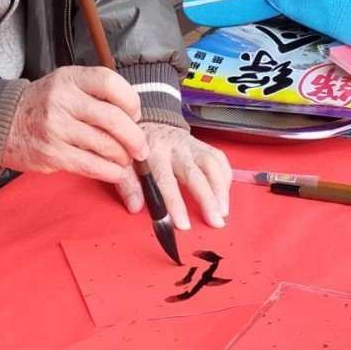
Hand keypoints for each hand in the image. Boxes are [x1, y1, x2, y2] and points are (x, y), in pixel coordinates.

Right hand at [2, 67, 147, 182]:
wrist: (1, 123)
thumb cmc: (43, 104)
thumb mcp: (66, 84)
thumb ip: (96, 93)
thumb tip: (134, 117)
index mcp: (70, 78)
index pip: (110, 83)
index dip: (131, 100)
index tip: (135, 114)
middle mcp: (63, 100)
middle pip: (113, 118)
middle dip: (135, 137)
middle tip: (141, 148)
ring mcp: (56, 128)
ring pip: (105, 145)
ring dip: (123, 157)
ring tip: (126, 160)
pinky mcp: (52, 154)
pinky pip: (91, 165)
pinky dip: (110, 172)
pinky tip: (116, 172)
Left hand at [113, 123, 231, 229]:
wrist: (150, 125)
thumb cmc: (138, 151)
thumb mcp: (125, 165)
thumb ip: (128, 185)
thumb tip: (135, 206)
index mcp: (153, 153)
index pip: (165, 180)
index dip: (175, 203)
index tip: (183, 224)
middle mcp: (174, 148)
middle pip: (194, 173)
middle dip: (207, 199)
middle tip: (215, 221)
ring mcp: (191, 145)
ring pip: (211, 164)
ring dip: (220, 190)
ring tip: (223, 211)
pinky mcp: (203, 145)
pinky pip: (219, 159)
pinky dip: (225, 178)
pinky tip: (224, 195)